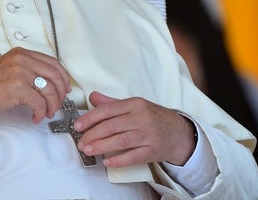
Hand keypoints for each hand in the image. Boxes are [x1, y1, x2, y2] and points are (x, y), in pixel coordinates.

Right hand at [0, 47, 70, 123]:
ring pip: (50, 89)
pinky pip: (39, 102)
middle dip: (61, 93)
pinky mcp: (17, 88)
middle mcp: (22, 60)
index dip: (63, 77)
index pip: (52, 62)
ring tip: (46, 113)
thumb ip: (28, 70)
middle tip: (58, 104)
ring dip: (52, 105)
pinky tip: (35, 117)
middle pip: (55, 75)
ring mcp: (20, 73)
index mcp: (21, 54)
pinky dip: (41, 113)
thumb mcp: (9, 69)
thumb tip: (49, 82)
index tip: (65, 87)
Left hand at [74, 91, 195, 166]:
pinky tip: (107, 160)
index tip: (78, 125)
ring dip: (101, 146)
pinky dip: (118, 159)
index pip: (107, 110)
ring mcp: (148, 135)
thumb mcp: (134, 106)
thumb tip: (93, 97)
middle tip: (81, 141)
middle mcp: (141, 118)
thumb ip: (112, 103)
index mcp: (135, 104)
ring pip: (120, 141)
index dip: (90, 118)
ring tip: (88, 150)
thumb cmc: (154, 118)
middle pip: (112, 126)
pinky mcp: (152, 150)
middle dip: (92, 135)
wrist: (178, 132)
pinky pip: (133, 156)